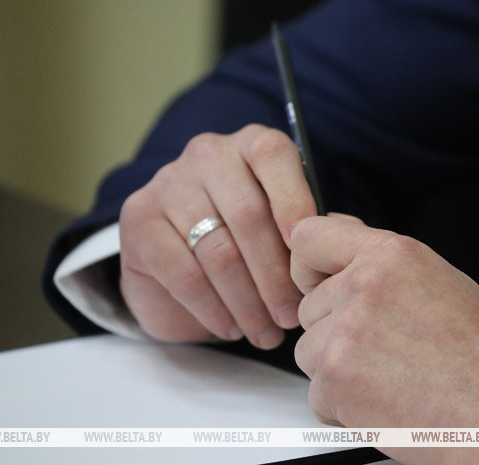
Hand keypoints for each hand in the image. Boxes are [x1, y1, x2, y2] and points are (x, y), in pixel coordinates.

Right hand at [118, 125, 315, 347]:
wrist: (177, 260)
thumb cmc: (249, 241)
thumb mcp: (284, 228)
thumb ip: (313, 228)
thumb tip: (340, 241)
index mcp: (251, 144)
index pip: (273, 156)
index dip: (295, 202)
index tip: (309, 254)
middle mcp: (208, 154)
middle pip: (248, 215)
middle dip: (276, 275)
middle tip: (292, 316)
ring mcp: (168, 183)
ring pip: (218, 252)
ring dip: (248, 303)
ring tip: (268, 334)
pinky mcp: (138, 218)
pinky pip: (183, 274)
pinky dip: (213, 310)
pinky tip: (231, 329)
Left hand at [291, 216, 478, 464]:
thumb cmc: (477, 351)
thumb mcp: (437, 277)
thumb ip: (381, 257)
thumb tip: (340, 236)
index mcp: (389, 255)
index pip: (308, 236)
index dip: (307, 264)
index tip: (315, 281)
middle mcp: (363, 287)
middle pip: (309, 305)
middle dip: (333, 327)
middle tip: (380, 345)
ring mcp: (345, 334)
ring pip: (308, 349)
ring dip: (336, 366)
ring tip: (386, 373)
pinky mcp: (334, 380)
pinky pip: (315, 391)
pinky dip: (341, 403)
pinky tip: (382, 397)